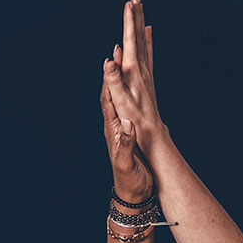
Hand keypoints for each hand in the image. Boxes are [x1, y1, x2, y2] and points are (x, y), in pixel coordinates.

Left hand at [100, 59, 152, 203]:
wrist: (133, 195)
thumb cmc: (130, 182)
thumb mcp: (128, 165)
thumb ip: (126, 146)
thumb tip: (127, 125)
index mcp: (113, 131)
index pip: (109, 100)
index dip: (109, 80)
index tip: (111, 61)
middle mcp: (114, 126)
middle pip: (111, 92)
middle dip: (114, 70)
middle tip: (118, 47)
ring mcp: (121, 128)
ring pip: (119, 96)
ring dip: (121, 77)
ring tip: (125, 55)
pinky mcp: (128, 132)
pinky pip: (127, 105)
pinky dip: (129, 90)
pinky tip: (133, 82)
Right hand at [103, 0, 162, 158]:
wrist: (152, 132)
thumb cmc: (134, 119)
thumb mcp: (120, 101)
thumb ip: (113, 80)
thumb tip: (108, 60)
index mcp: (133, 71)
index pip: (131, 40)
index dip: (129, 21)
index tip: (129, 2)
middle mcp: (142, 68)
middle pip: (139, 35)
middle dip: (137, 15)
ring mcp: (146, 72)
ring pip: (144, 40)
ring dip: (141, 23)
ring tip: (141, 7)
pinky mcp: (147, 77)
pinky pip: (147, 51)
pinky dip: (146, 38)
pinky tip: (148, 31)